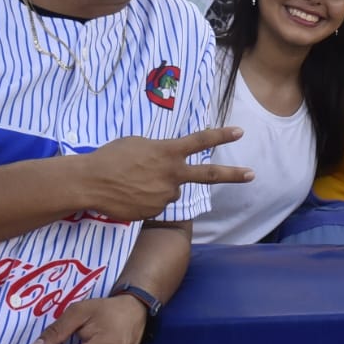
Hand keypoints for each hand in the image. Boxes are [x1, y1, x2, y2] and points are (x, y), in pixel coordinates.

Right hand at [79, 125, 253, 220]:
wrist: (91, 182)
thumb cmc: (111, 157)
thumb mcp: (138, 144)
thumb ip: (159, 151)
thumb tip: (167, 163)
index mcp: (168, 152)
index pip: (200, 140)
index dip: (221, 135)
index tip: (239, 131)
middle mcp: (172, 175)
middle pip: (209, 174)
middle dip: (233, 174)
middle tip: (252, 174)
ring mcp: (166, 195)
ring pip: (171, 190)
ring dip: (159, 186)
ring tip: (133, 182)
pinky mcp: (155, 212)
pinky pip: (157, 203)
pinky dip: (147, 199)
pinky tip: (129, 194)